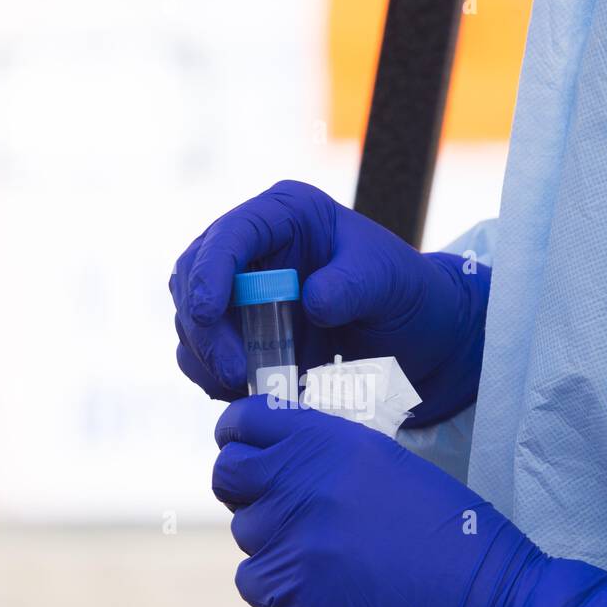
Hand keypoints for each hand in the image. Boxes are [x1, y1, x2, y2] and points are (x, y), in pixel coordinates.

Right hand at [171, 180, 488, 424]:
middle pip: (193, 278)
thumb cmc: (406, 295)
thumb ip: (354, 285)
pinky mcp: (237, 332)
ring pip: (191, 321)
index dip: (210, 271)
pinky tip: (247, 392)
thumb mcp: (391, 282)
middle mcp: (253, 247)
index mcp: (285, 214)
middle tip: (234, 373)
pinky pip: (203, 355)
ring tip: (245, 387)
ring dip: (206, 359)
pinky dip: (214, 378)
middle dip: (204, 328)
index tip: (209, 313)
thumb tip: (312, 300)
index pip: (231, 234)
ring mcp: (239, 290)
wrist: (415, 340)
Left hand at [212, 395, 606, 606]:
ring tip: (323, 558)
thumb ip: (336, 462)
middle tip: (278, 507)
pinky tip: (320, 591)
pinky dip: (276, 587)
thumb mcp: (398, 473)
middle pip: (229, 474)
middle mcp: (303, 483)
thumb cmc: (465, 544)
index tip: (249, 448)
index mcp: (335, 443)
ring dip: (271, 541)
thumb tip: (291, 469)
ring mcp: (290, 539)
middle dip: (246, 487)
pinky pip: (252, 580)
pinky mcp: (286, 595)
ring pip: (245, 531)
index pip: (247, 421)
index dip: (241, 436)